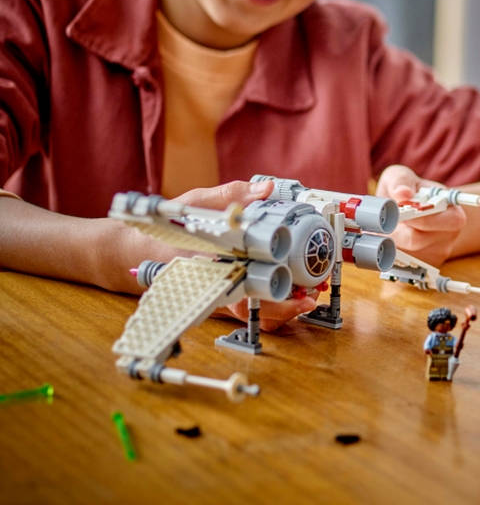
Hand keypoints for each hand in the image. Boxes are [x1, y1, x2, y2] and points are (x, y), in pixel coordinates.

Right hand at [170, 179, 315, 329]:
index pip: (245, 275)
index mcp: (210, 261)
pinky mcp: (226, 302)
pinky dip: (274, 312)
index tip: (296, 276)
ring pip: (254, 315)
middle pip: (254, 305)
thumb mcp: (196, 203)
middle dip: (286, 303)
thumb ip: (232, 195)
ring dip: (283, 312)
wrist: (143, 252)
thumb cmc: (168, 228)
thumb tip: (266, 189)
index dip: (273, 279)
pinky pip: (252, 314)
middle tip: (312, 292)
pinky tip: (294, 300)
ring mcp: (221, 297)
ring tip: (307, 299)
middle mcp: (216, 284)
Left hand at [376, 164, 466, 264]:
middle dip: (394, 231)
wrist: (411, 212)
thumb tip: (403, 193)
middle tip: (379, 223)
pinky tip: (387, 241)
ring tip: (382, 230)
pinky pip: (402, 265)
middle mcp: (449, 237)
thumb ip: (402, 180)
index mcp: (453, 214)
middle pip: (418, 241)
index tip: (398, 210)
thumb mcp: (403, 177)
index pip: (444, 222)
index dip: (418, 217)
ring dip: (389, 243)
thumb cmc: (409, 192)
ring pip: (406, 255)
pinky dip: (390, 254)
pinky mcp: (422, 267)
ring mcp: (436, 255)